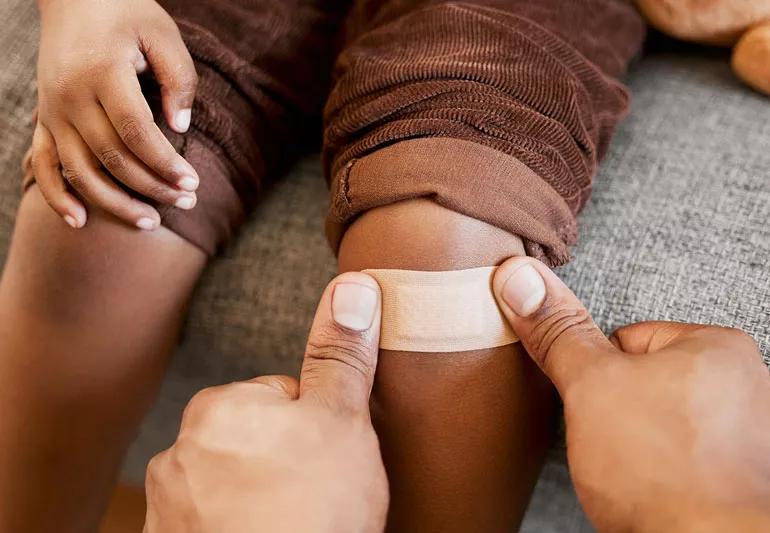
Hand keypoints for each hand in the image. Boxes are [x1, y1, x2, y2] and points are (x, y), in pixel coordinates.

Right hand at [33, 0, 199, 229]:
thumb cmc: (126, 12)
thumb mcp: (162, 33)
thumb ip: (178, 79)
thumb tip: (180, 127)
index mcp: (102, 71)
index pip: (135, 132)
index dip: (165, 163)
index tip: (193, 183)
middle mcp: (70, 96)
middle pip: (111, 158)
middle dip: (152, 187)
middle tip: (187, 203)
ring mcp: (52, 111)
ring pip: (79, 171)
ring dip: (115, 203)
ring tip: (151, 222)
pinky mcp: (43, 119)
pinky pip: (42, 165)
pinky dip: (57, 196)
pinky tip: (81, 222)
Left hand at [144, 272, 387, 532]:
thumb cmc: (313, 511)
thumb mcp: (343, 423)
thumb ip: (342, 355)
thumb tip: (356, 284)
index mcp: (222, 405)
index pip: (282, 397)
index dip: (316, 430)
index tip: (328, 462)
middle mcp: (183, 447)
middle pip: (254, 440)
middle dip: (284, 461)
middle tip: (316, 498)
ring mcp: (170, 502)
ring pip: (233, 483)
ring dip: (260, 499)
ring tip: (292, 524)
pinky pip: (211, 520)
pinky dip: (235, 528)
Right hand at [492, 257, 769, 531]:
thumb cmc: (661, 470)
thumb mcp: (591, 386)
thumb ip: (557, 332)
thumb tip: (519, 277)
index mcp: (719, 348)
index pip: (628, 339)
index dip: (597, 375)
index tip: (601, 407)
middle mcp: (747, 386)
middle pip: (646, 381)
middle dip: (620, 410)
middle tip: (617, 444)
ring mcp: (748, 437)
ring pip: (661, 423)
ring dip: (639, 442)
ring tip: (635, 471)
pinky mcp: (740, 479)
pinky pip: (682, 459)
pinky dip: (662, 471)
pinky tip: (652, 490)